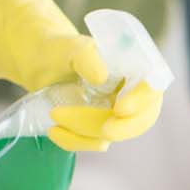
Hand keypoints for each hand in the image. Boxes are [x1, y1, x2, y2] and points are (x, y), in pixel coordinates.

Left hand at [0, 0, 162, 150]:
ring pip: (112, 134)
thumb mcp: (70, 46)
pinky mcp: (96, 129)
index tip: (120, 107)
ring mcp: (114, 114)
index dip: (143, 101)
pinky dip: (74, 141)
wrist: (37, 62)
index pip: (153, 89)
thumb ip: (87, 56)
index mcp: (134, 70)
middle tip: (104, 129)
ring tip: (55, 115)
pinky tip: (54, 131)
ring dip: (84, 130)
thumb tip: (101, 76)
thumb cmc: (57, 48)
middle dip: (123, 128)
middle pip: (141, 120)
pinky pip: (92, 144)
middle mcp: (130, 94)